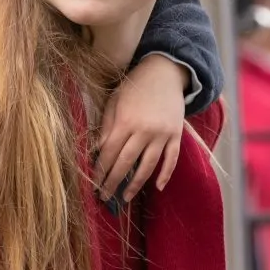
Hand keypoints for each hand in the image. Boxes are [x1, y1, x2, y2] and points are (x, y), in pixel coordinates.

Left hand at [96, 55, 189, 205]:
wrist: (164, 72)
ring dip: (136, 184)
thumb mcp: (114, 101)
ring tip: (125, 197)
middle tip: (104, 198)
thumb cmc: (134, 87)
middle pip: (126, 163)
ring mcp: (162, 134)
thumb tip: (96, 152)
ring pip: (148, 166)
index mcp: (125, 121)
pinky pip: (171, 159)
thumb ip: (106, 126)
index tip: (93, 183)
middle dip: (113, 182)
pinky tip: (158, 187)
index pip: (109, 153)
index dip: (100, 170)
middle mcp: (144, 130)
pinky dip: (165, 174)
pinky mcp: (176, 135)